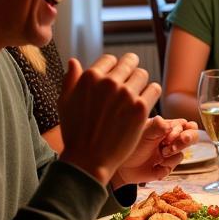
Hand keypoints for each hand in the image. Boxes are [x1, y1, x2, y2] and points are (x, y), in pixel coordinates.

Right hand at [58, 53, 160, 185]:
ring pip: (143, 74)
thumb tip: (74, 60)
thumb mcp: (64, 103)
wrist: (88, 160)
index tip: (115, 78)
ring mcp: (126, 94)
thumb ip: (70, 79)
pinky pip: (154, 89)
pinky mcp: (140, 108)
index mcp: (90, 77)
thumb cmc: (75, 132)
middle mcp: (109, 82)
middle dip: (130, 70)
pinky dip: (151, 94)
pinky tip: (143, 103)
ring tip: (136, 95)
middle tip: (130, 82)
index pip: (111, 59)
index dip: (113, 68)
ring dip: (140, 82)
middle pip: (130, 62)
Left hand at [113, 116, 196, 186]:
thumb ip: (157, 126)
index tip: (169, 137)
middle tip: (171, 147)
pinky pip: (173, 167)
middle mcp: (172, 139)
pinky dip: (165, 166)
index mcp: (168, 127)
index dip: (182, 131)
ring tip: (159, 155)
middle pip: (193, 136)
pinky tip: (155, 165)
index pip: (186, 125)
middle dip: (186, 141)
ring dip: (170, 156)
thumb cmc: (130, 143)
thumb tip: (169, 125)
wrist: (121, 164)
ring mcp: (171, 154)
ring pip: (182, 154)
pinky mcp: (167, 167)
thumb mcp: (143, 131)